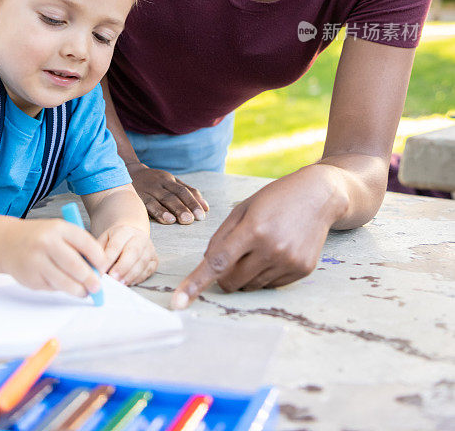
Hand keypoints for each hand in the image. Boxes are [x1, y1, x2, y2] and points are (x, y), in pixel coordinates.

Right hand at [1, 218, 106, 297]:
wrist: (7, 242)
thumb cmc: (40, 237)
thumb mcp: (59, 231)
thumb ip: (77, 246)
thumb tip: (97, 269)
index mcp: (59, 228)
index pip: (85, 243)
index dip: (98, 258)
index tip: (103, 267)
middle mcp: (47, 243)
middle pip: (75, 265)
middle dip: (90, 279)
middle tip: (97, 287)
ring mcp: (36, 261)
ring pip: (63, 281)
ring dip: (78, 290)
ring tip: (84, 292)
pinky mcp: (30, 278)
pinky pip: (51, 287)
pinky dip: (60, 288)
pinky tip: (61, 284)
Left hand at [97, 225, 157, 284]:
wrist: (131, 235)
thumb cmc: (114, 241)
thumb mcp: (104, 240)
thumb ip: (99, 252)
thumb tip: (94, 268)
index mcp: (124, 231)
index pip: (116, 244)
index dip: (109, 258)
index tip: (100, 271)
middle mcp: (140, 237)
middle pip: (133, 252)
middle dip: (122, 267)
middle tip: (112, 278)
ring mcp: (149, 248)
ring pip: (142, 262)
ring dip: (130, 275)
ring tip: (120, 284)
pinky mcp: (154, 259)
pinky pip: (148, 270)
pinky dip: (138, 278)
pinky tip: (128, 283)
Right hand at [128, 163, 208, 224]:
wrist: (127, 171)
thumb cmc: (154, 181)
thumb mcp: (170, 182)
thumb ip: (188, 192)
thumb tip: (206, 207)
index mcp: (169, 180)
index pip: (184, 191)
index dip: (193, 202)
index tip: (202, 215)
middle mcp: (160, 184)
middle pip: (175, 195)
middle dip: (185, 207)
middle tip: (193, 219)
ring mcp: (148, 189)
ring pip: (163, 199)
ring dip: (173, 210)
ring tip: (182, 220)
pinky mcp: (137, 196)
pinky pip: (148, 204)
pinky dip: (158, 212)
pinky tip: (166, 219)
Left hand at [171, 166, 338, 307]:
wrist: (318, 196)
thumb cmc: (275, 199)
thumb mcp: (243, 208)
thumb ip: (222, 236)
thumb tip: (207, 264)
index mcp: (253, 228)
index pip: (217, 262)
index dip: (196, 283)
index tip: (179, 301)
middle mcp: (272, 248)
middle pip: (231, 281)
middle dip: (224, 275)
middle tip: (233, 256)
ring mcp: (289, 262)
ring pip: (250, 286)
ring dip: (246, 274)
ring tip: (260, 247)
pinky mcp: (302, 271)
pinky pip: (271, 286)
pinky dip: (265, 274)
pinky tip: (276, 252)